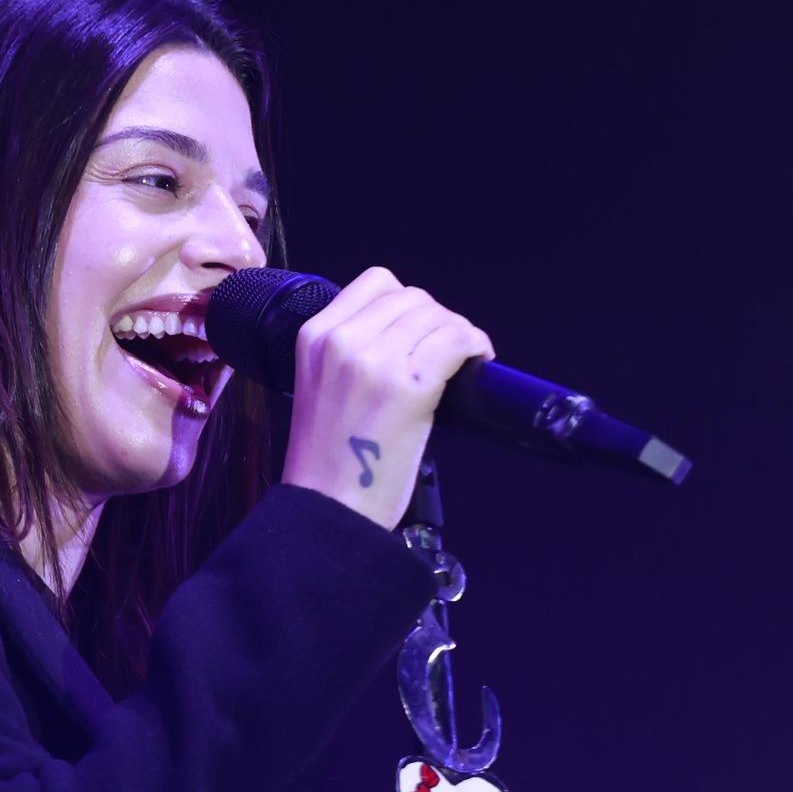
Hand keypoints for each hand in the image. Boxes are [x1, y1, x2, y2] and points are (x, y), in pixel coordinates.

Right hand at [278, 267, 492, 529]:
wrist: (328, 509)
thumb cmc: (328, 459)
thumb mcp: (320, 385)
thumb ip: (351, 351)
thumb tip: (409, 333)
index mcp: (314, 336)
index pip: (377, 282)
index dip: (408, 303)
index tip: (419, 331)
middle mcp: (342, 340)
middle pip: (413, 297)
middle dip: (437, 320)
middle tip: (446, 352)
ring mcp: (375, 361)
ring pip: (437, 315)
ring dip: (459, 333)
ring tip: (463, 359)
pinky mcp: (409, 387)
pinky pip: (456, 340)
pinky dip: (475, 344)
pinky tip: (479, 361)